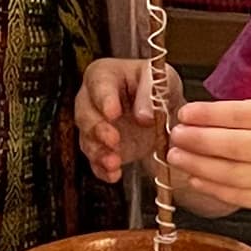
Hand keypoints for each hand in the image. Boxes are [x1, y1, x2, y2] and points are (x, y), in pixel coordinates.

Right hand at [77, 58, 177, 183]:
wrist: (165, 112)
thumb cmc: (159, 88)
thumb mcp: (164, 79)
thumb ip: (152, 93)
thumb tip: (143, 115)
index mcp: (105, 75)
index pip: (99, 85)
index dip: (104, 99)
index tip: (113, 113)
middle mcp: (92, 101)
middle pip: (85, 114)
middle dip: (98, 129)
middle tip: (113, 139)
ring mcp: (95, 127)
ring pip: (87, 140)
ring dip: (99, 153)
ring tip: (114, 163)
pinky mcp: (102, 149)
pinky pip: (95, 161)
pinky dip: (103, 170)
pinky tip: (113, 175)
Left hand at [165, 97, 250, 217]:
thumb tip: (204, 117)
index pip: (245, 115)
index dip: (210, 116)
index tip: (185, 113)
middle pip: (237, 148)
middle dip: (199, 142)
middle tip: (174, 137)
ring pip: (236, 176)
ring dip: (200, 167)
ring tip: (176, 158)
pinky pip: (243, 198)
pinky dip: (216, 188)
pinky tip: (197, 178)